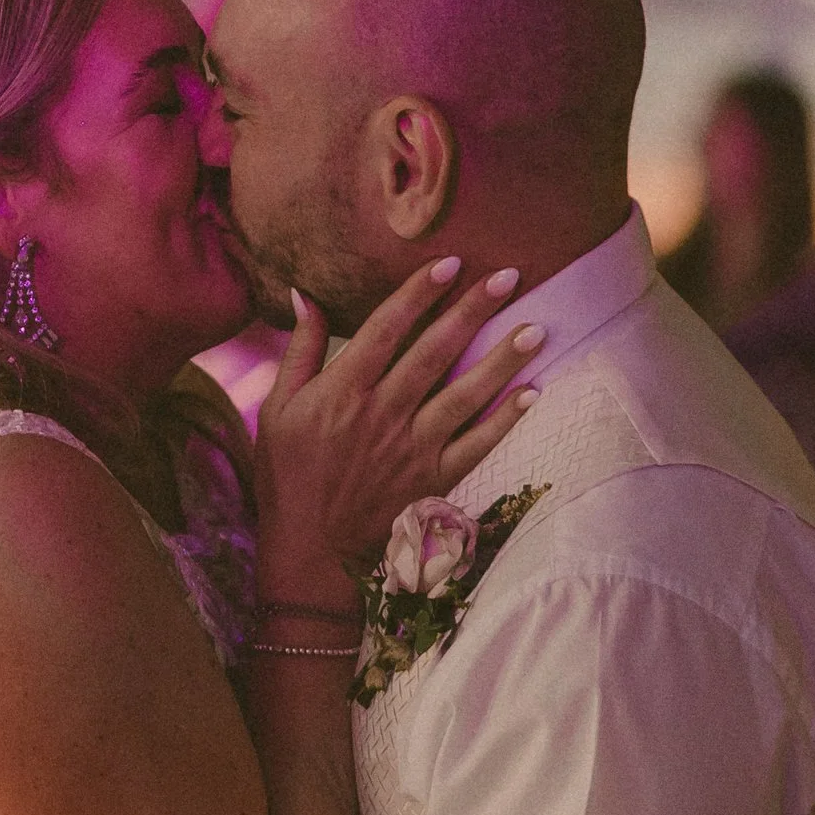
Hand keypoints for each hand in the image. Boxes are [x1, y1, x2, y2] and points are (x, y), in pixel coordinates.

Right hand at [254, 256, 541, 595]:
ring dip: (503, 360)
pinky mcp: (434, 480)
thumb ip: (299, 349)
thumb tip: (302, 293)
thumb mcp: (277, 408)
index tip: (449, 262)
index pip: (386, 328)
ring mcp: (412, 448)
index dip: (419, 293)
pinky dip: (506, 421)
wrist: (310, 552)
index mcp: (342, 391)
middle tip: (510, 276)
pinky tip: (533, 393)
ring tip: (537, 328)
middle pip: (435, 352)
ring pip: (465, 395)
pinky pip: (478, 445)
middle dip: (473, 310)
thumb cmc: (287, 477)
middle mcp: (382, 414)